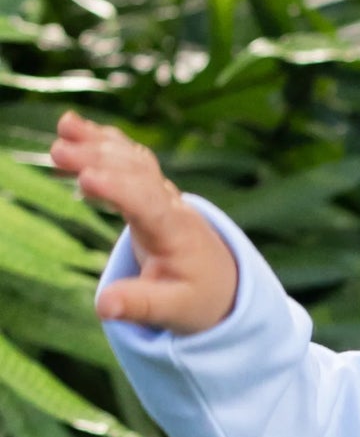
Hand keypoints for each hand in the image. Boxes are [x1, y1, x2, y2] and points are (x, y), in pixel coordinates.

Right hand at [50, 112, 237, 333]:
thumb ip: (139, 305)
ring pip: (134, 161)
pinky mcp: (151, 192)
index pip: (149, 206)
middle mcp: (172, 208)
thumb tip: (103, 307)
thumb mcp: (173, 311)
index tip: (87, 180)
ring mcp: (163, 196)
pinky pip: (129, 159)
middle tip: (58, 151)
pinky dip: (104, 140)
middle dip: (100, 160)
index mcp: (177, 235)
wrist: (224, 284)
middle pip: (138, 176)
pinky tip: (73, 124)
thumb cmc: (198, 299)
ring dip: (99, 143)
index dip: (119, 191)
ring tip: (63, 127)